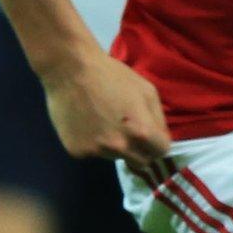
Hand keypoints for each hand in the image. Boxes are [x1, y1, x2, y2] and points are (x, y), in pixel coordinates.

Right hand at [39, 48, 171, 170]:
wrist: (71, 70)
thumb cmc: (113, 76)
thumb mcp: (147, 91)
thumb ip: (158, 119)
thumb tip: (160, 140)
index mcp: (141, 132)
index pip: (160, 152)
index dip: (157, 143)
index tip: (151, 137)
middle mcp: (119, 147)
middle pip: (140, 162)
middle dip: (139, 150)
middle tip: (128, 131)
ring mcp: (96, 151)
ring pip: (115, 157)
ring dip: (114, 145)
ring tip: (103, 120)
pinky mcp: (76, 152)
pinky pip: (93, 152)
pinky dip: (92, 143)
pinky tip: (87, 123)